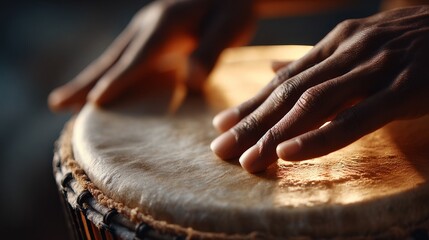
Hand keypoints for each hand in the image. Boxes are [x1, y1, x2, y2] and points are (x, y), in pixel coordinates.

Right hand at [48, 0, 255, 110]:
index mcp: (165, 25)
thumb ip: (210, 53)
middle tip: (58, 104)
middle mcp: (147, 26)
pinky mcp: (149, 35)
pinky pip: (121, 58)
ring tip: (63, 102)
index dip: (117, 81)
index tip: (95, 103)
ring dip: (87, 80)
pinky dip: (105, 74)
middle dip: (86, 83)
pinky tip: (97, 86)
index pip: (137, 59)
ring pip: (111, 59)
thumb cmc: (233, 11)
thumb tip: (191, 80)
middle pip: (112, 59)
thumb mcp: (230, 28)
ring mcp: (145, 29)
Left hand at [210, 5, 428, 172]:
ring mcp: (375, 68)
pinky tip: (290, 153)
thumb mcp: (357, 46)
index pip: (284, 79)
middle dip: (252, 122)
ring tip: (247, 160)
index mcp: (336, 43)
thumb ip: (315, 62)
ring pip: (314, 104)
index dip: (251, 103)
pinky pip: (357, 117)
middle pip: (289, 92)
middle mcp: (348, 51)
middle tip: (220, 149)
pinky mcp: (404, 88)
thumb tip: (273, 68)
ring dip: (276, 134)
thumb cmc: (409, 41)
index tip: (222, 126)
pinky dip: (321, 136)